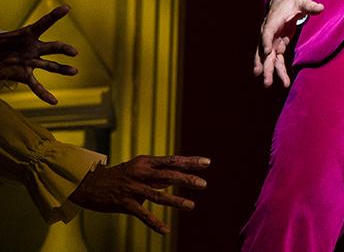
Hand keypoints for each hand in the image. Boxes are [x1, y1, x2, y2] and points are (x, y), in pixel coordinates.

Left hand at [0, 5, 77, 104]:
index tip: (67, 8)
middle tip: (73, 52)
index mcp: (27, 35)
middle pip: (52, 47)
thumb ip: (0, 36)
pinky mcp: (24, 75)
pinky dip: (44, 94)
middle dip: (63, 49)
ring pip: (50, 66)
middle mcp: (33, 48)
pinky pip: (36, 85)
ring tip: (74, 72)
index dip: (54, 16)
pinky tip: (53, 102)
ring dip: (62, 69)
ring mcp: (31, 61)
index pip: (43, 24)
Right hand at [69, 154, 210, 234]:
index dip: (190, 161)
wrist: (90, 184)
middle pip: (168, 175)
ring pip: (157, 195)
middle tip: (203, 184)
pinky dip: (154, 223)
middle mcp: (141, 173)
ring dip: (175, 201)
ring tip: (191, 205)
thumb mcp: (138, 168)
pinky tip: (166, 230)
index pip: (173, 160)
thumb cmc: (119, 175)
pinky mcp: (124, 203)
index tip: (207, 163)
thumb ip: (157, 173)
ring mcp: (133, 188)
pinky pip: (142, 214)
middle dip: (186, 180)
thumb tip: (175, 176)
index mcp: (146, 162)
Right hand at [253, 0, 323, 88]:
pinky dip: (278, 70)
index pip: (267, 32)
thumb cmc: (292, 2)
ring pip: (268, 58)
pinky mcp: (277, 45)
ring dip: (269, 71)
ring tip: (268, 84)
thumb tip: (320, 7)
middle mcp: (269, 33)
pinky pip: (276, 59)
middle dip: (264, 64)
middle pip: (264, 50)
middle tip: (264, 77)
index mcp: (273, 21)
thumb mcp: (301, 2)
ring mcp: (272, 41)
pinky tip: (283, 81)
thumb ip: (309, 6)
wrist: (283, 2)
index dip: (266, 41)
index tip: (267, 52)